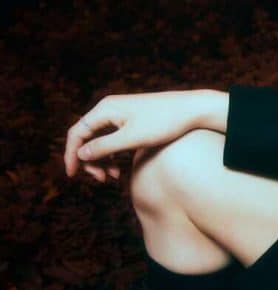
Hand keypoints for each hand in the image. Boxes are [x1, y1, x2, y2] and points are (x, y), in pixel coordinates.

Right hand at [64, 90, 204, 181]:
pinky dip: (115, 155)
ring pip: (101, 140)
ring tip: (115, 177)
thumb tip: (81, 154)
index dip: (71, 155)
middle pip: (88, 138)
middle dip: (91, 161)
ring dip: (104, 160)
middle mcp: (110, 109)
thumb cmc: (164, 122)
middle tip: (102, 180)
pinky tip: (122, 170)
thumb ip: (105, 147)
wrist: (192, 110)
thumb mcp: (132, 138)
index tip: (72, 175)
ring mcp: (121, 114)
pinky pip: (114, 139)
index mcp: (105, 109)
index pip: (77, 133)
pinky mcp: (133, 121)